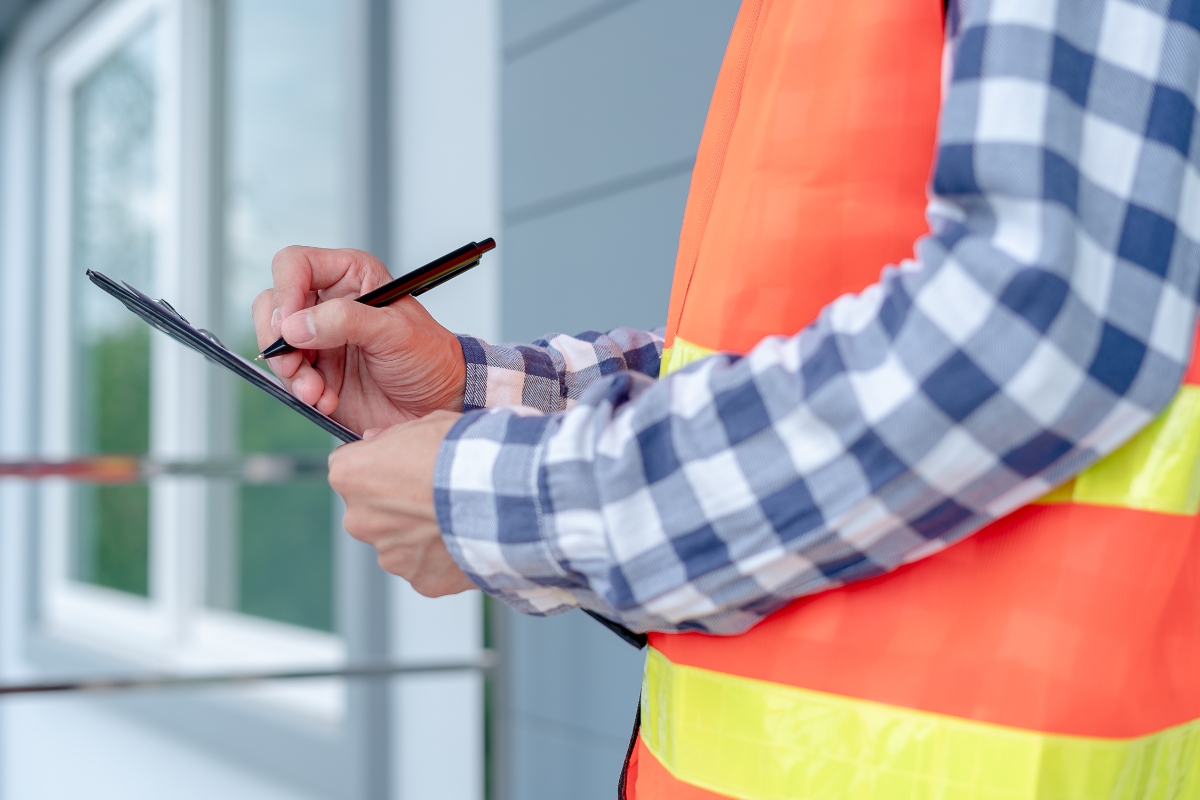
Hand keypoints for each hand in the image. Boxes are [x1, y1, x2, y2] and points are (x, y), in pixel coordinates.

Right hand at [252, 247, 465, 433]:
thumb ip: (345, 322)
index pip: (296, 265)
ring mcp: (321, 338)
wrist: (440, 403)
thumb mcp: (395, 333)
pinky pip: (289, 377)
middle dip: (278, 338)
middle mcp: (330, 303)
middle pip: (274, 304)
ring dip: (290, 372)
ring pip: (276, 344)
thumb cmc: (430, 358)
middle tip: (294, 364)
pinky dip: (301, 391)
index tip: (289, 326)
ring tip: (316, 392)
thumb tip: (295, 325)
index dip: (285, 290)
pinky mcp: (318, 372)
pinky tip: (327, 400)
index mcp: (352, 277)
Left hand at [328, 411, 474, 595]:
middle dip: (394, 505)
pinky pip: (426, 567)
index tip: (398, 466)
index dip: (375, 466)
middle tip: (432, 493)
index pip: (346, 469)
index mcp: (351, 476)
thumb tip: (376, 442)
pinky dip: (441, 557)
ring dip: (418, 533)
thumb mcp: (426, 424)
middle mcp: (360, 520)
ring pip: (398, 542)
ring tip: (455, 516)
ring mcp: (389, 555)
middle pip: (369, 511)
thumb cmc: (465, 453)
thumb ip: (392, 437)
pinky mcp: (420, 580)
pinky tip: (464, 537)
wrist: (503, 494)